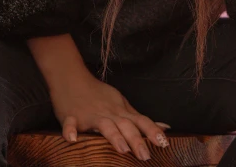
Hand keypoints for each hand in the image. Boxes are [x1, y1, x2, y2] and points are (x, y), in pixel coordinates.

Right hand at [49, 72, 170, 159]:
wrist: (73, 78)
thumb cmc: (98, 95)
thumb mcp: (121, 104)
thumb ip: (139, 118)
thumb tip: (164, 127)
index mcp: (120, 111)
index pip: (140, 120)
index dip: (152, 131)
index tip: (165, 143)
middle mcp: (109, 113)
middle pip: (126, 125)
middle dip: (137, 140)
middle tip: (146, 156)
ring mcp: (91, 115)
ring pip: (105, 125)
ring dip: (114, 136)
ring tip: (123, 149)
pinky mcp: (71, 116)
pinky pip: (70, 123)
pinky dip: (70, 130)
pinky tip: (72, 139)